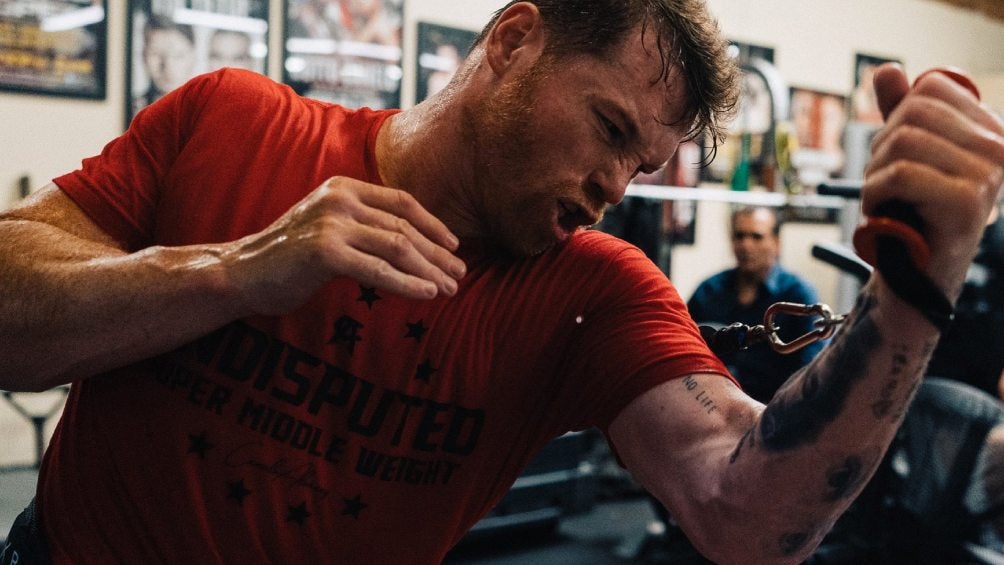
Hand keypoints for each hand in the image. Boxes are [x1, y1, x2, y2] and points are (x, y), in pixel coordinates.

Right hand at [222, 176, 465, 315]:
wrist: (241, 272)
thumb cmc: (288, 257)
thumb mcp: (329, 227)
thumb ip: (363, 226)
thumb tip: (413, 244)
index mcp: (344, 187)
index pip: (401, 202)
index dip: (432, 224)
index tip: (454, 246)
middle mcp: (340, 199)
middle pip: (404, 227)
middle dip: (437, 254)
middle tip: (459, 275)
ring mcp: (332, 224)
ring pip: (397, 247)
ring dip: (429, 270)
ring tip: (449, 289)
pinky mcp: (325, 252)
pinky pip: (378, 270)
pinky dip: (407, 283)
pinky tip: (427, 294)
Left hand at [862, 64, 1003, 295]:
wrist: (917, 273)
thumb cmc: (912, 212)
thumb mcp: (905, 153)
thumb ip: (899, 110)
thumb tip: (887, 70)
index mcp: (991, 130)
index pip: (931, 87)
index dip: (898, 118)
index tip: (899, 157)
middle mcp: (999, 149)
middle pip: (914, 112)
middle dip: (882, 147)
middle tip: (886, 182)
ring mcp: (988, 175)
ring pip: (903, 141)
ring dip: (875, 172)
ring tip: (886, 199)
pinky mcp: (967, 201)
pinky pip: (900, 174)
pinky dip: (875, 192)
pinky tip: (882, 210)